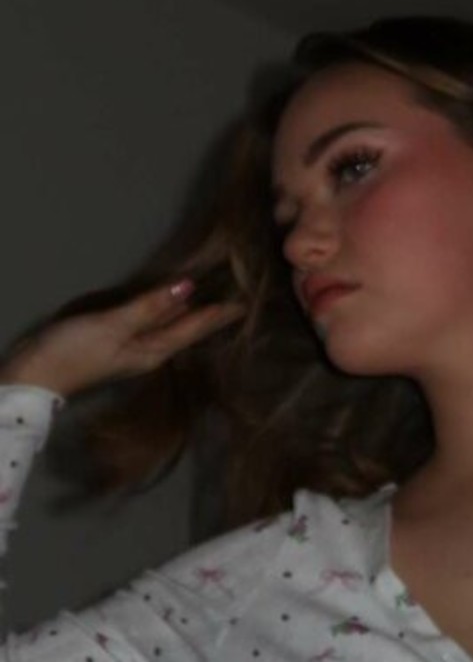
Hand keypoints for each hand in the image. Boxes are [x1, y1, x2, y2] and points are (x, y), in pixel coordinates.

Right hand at [1, 280, 244, 399]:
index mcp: (155, 349)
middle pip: (189, 327)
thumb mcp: (114, 326)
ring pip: (173, 323)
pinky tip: (175, 300)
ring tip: (217, 293)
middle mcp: (151, 349)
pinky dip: (168, 308)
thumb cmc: (75, 351)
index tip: (250, 300)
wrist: (34, 374)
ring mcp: (134, 345)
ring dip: (194, 309)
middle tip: (243, 293)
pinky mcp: (118, 337)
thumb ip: (149, 307)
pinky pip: (154, 321)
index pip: (196, 327)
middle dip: (214, 312)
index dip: (221, 313)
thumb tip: (188, 287)